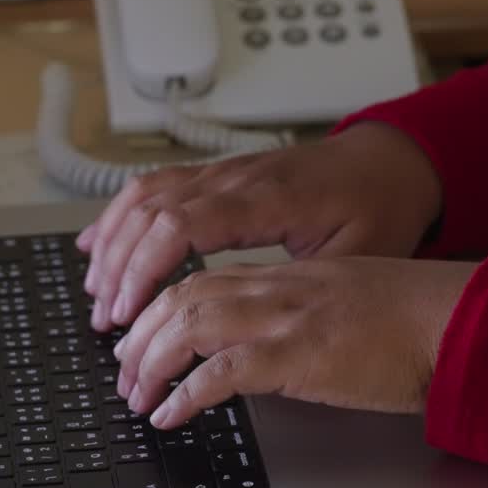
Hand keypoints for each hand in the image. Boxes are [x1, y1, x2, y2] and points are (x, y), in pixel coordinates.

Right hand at [77, 123, 442, 331]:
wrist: (390, 163)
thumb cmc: (378, 207)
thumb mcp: (356, 256)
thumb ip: (303, 285)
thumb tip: (256, 325)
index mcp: (267, 199)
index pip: (182, 225)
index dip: (145, 269)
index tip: (129, 312)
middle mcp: (236, 178)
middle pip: (151, 213)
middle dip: (119, 269)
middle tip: (106, 321)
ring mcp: (224, 172)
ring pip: (144, 196)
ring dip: (113, 245)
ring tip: (97, 294)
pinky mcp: (220, 175)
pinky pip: (155, 186)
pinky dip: (120, 215)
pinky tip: (98, 243)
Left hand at [113, 256, 477, 428]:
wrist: (456, 321)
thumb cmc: (416, 319)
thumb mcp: (348, 303)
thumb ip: (306, 314)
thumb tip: (275, 347)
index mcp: (288, 277)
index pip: (202, 280)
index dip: (159, 308)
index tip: (140, 336)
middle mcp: (277, 290)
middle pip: (181, 298)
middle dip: (139, 336)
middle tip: (123, 372)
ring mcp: (286, 320)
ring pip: (188, 326)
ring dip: (150, 364)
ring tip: (136, 397)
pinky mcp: (299, 356)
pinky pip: (221, 373)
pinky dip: (186, 394)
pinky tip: (170, 414)